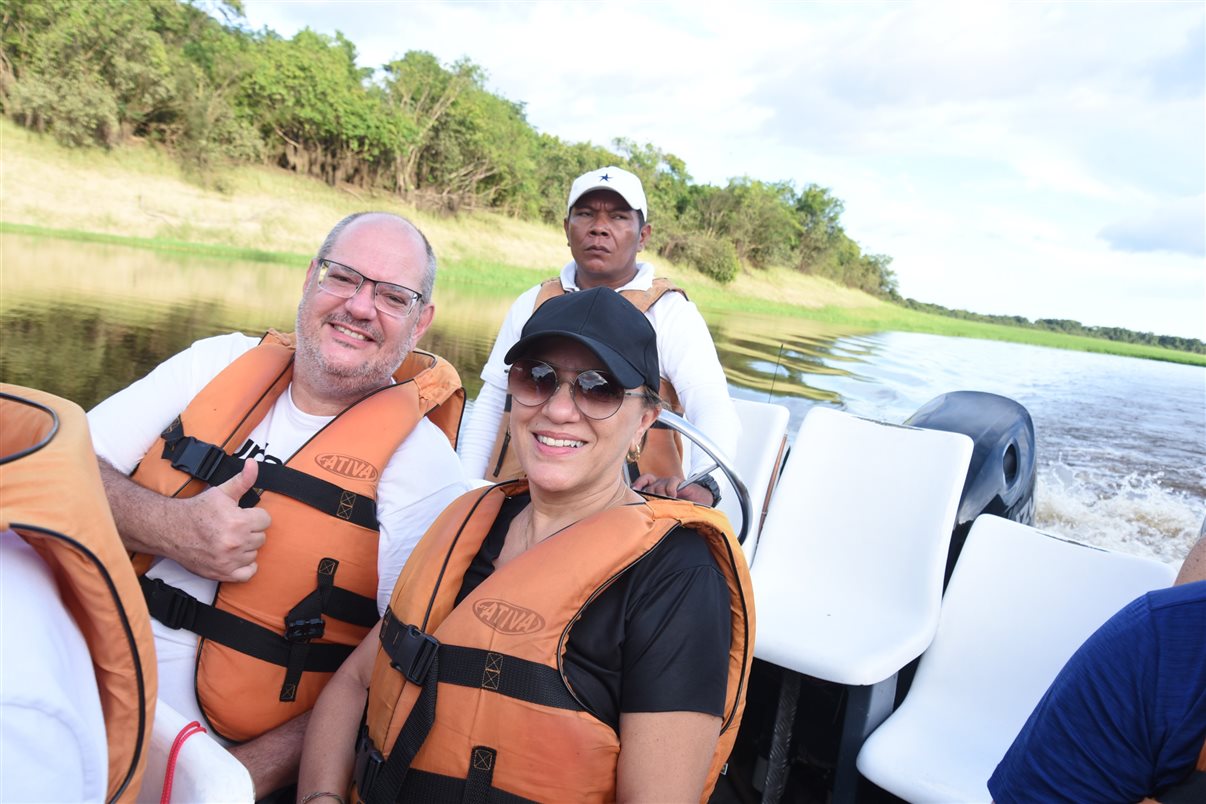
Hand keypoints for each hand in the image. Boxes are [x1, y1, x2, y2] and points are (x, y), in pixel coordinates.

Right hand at [176, 459, 269, 582]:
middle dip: (250, 531)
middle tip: (234, 527)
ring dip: (246, 548)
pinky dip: (244, 566)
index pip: (266, 519)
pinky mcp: (223, 574)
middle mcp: (236, 542)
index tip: (243, 515)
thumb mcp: (221, 492)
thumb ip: (242, 480)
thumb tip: (253, 463)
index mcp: (238, 521)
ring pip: (254, 553)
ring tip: (230, 539)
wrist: (171, 530)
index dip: (254, 515)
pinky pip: (248, 573)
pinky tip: (235, 556)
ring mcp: (229, 560)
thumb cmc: (197, 511)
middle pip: (261, 537)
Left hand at [631, 474, 713, 505]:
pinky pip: (670, 483)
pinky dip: (671, 491)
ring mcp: (669, 481)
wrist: (698, 502)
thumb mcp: (664, 507)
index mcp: (656, 487)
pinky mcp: (678, 481)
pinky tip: (674, 496)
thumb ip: (654, 505)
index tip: (635, 489)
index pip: (644, 480)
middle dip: (652, 495)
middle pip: (650, 486)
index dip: (639, 483)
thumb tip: (641, 510)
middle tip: (658, 504)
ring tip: (668, 502)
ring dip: (663, 495)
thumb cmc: (679, 506)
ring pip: (659, 486)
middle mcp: (661, 483)